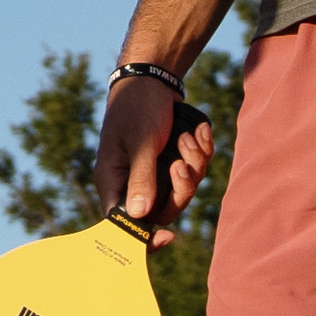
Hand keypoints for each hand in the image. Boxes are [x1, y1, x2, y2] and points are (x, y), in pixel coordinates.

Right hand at [91, 71, 217, 243]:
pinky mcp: (171, 160)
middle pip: (165, 209)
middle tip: (182, 162)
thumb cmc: (138, 106)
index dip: (144, 237)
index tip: (168, 238)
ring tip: (188, 138)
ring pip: (184, 189)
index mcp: (115, 181)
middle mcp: (133, 182)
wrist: (152, 77)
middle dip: (182, 186)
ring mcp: (154, 172)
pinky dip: (201, 151)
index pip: (124, 223)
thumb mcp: (141, 142)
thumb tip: (137, 216)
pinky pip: (195, 170)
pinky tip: (198, 131)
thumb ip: (141, 178)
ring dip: (194, 163)